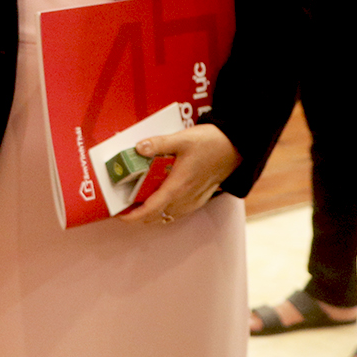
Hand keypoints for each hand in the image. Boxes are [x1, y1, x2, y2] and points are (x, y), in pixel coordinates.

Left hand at [114, 124, 240, 224]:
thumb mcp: (182, 139)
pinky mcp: (199, 200)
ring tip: (139, 202)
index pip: (150, 210)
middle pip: (156, 217)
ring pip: (167, 217)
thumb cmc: (211, 143)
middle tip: (125, 205)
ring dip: (152, 214)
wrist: (236, 148)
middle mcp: (185, 199)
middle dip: (138, 215)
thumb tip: (138, 148)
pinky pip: (177, 213)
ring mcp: (193, 202)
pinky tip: (160, 198)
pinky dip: (164, 211)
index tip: (120, 215)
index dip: (133, 217)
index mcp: (178, 187)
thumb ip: (159, 143)